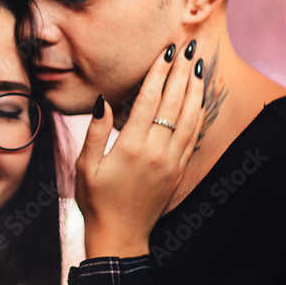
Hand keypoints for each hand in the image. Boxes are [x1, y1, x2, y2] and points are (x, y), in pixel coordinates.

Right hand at [75, 41, 204, 257]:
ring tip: (199, 65)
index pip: (149, 100)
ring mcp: (171, 161)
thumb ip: (94, 132)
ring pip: (190, 117)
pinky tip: (200, 98)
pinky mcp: (179, 170)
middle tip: (189, 47)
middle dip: (182, 73)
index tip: (166, 52)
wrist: (121, 236)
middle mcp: (156, 151)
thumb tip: (102, 100)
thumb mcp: (85, 166)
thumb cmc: (96, 201)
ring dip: (195, 89)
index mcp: (130, 147)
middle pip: (174, 103)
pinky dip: (200, 113)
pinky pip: (194, 135)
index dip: (159, 73)